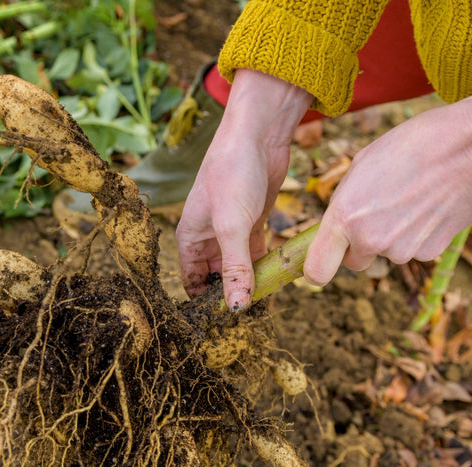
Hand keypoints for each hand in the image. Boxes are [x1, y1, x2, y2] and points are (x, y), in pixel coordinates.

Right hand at [177, 69, 311, 309]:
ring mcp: (233, 232)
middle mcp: (208, 238)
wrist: (258, 134)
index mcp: (190, 239)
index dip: (205, 304)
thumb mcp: (232, 226)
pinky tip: (281, 281)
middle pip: (217, 280)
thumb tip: (236, 308)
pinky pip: (259, 255)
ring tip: (271, 305)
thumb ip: (234, 269)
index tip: (227, 325)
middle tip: (255, 321)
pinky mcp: (255, 224)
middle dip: (234, 297)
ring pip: (241, 269)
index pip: (192, 282)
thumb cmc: (232, 173)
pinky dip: (268, 267)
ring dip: (254, 284)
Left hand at [303, 91, 471, 284]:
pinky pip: (414, 250)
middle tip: (379, 211)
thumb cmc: (413, 146)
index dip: (316, 270)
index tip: (320, 265)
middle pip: (355, 262)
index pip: (316, 270)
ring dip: (394, 235)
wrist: (471, 147)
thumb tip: (339, 226)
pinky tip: (429, 206)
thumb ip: (344, 203)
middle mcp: (369, 240)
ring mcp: (401, 251)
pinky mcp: (429, 253)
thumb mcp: (362, 165)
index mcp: (343, 217)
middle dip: (361, 245)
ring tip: (411, 198)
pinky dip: (419, 235)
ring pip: (387, 253)